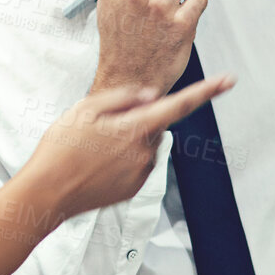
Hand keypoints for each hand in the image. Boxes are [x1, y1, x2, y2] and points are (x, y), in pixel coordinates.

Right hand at [22, 77, 233, 220]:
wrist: (47, 194)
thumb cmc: (61, 148)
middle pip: (154, 125)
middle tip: (102, 125)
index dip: (206, 91)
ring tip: (93, 148)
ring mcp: (140, 174)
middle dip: (137, 120)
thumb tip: (151, 95)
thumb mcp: (86, 108)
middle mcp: (144, 153)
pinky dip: (123, 160)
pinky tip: (97, 163)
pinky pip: (136, 165)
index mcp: (135, 128)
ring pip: (145, 145)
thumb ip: (124, 97)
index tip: (227, 81)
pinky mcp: (132, 189)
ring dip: (129, 141)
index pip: (180, 105)